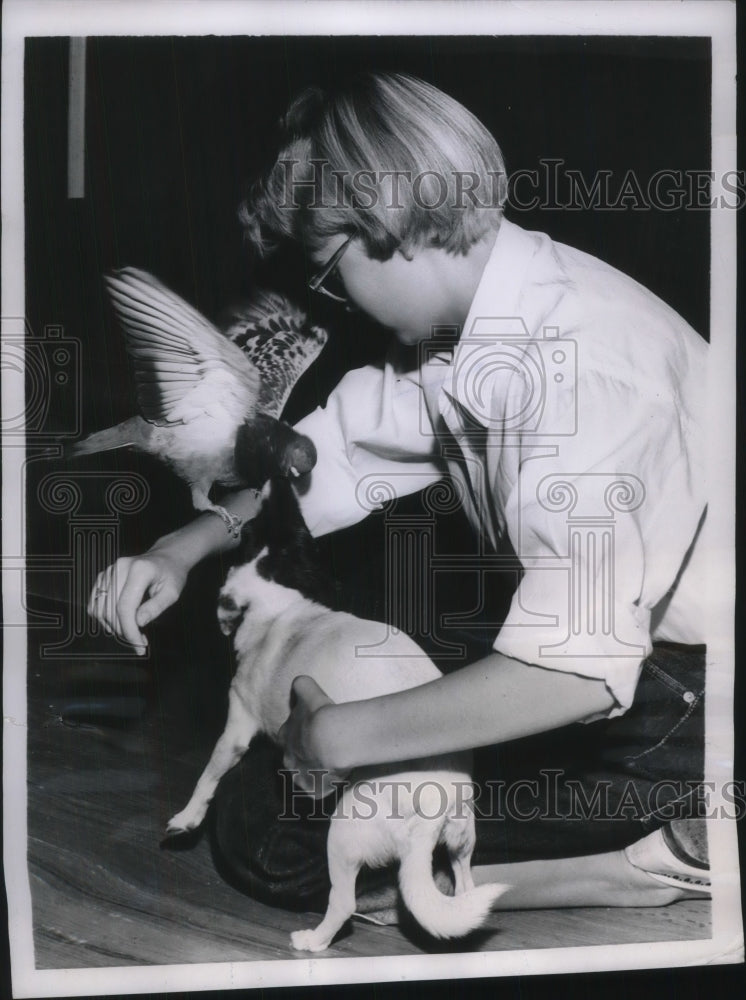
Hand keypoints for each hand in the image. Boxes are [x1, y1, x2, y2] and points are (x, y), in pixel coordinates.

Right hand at [87, 548, 188, 653]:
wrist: (166, 557)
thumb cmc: (172, 574)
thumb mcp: (172, 592)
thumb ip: (155, 607)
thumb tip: (138, 623)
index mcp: (139, 570)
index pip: (125, 606)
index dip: (129, 630)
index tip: (139, 646)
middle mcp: (120, 568)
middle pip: (110, 609)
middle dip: (123, 631)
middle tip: (140, 642)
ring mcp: (109, 570)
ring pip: (99, 608)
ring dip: (112, 626)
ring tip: (131, 631)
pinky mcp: (103, 576)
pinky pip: (95, 602)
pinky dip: (104, 617)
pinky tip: (120, 622)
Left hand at [278, 676, 349, 798]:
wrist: (331, 738)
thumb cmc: (318, 714)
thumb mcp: (308, 691)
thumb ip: (302, 686)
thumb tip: (299, 683)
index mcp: (285, 736)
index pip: (287, 736)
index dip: (299, 734)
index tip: (311, 732)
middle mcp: (287, 759)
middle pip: (293, 759)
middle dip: (304, 756)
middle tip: (321, 750)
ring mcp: (299, 778)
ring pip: (303, 777)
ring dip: (313, 773)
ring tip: (329, 767)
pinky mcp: (312, 791)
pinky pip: (317, 792)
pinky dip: (325, 788)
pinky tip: (335, 780)